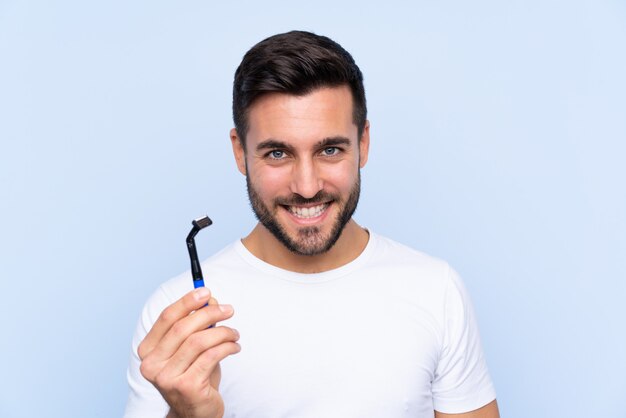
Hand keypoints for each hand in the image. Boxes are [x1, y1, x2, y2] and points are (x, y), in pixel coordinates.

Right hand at [138, 287, 240, 417]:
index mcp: (148, 350)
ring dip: (222, 332)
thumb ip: (198, 324)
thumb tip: (210, 300)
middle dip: (210, 314)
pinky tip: (235, 346)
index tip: (205, 291)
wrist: (195, 412)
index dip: (187, 302)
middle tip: (229, 310)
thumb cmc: (193, 376)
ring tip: (234, 334)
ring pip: (199, 341)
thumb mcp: (193, 348)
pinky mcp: (186, 386)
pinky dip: (227, 347)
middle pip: (183, 327)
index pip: (167, 318)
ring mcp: (167, 377)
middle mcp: (152, 364)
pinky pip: (211, 356)